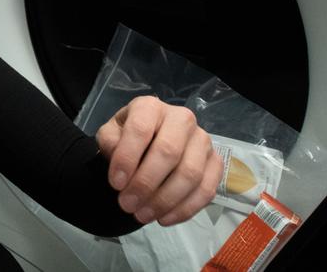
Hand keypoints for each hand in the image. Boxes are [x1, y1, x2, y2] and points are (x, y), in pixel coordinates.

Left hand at [95, 95, 219, 226]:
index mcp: (151, 107)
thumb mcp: (110, 135)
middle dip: (146, 184)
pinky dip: (185, 209)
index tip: (115, 184)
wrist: (149, 143)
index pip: (140, 129)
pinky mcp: (215, 162)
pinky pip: (206, 190)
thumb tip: (121, 168)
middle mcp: (182, 118)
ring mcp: (203, 140)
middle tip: (127, 205)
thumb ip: (110, 145)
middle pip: (169, 152)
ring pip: (190, 174)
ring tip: (142, 215)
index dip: (127, 158)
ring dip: (165, 200)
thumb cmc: (127, 138)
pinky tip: (164, 218)